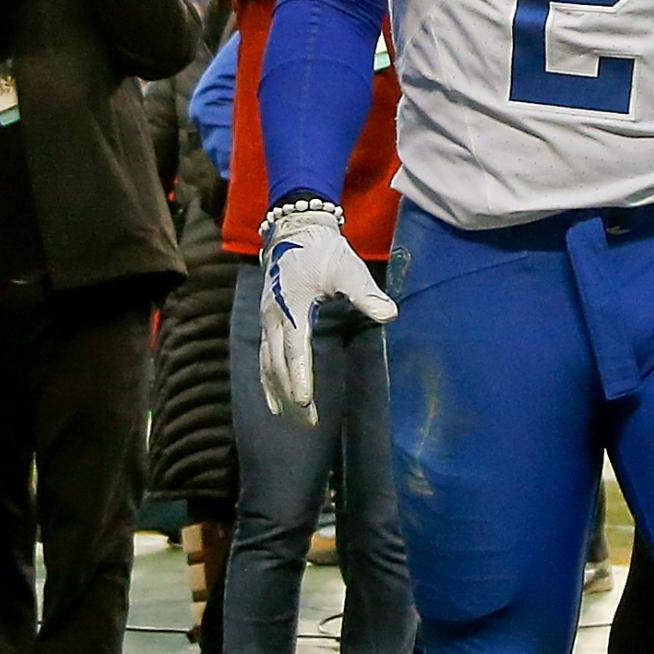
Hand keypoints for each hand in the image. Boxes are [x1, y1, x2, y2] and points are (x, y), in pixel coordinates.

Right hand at [258, 200, 396, 424]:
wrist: (295, 230)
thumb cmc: (323, 251)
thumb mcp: (348, 268)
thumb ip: (365, 293)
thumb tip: (389, 314)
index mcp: (292, 307)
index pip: (294, 350)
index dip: (299, 377)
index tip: (303, 403)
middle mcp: (273, 318)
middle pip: (278, 365)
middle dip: (291, 395)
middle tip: (308, 423)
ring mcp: (267, 322)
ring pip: (267, 365)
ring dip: (278, 393)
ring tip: (291, 420)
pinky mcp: (267, 323)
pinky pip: (264, 358)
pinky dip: (269, 381)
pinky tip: (275, 401)